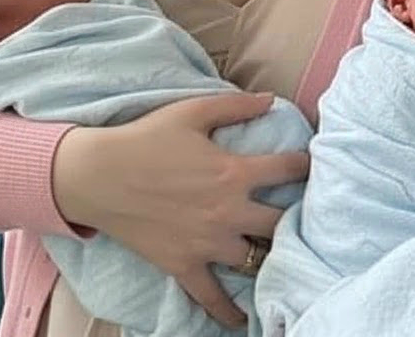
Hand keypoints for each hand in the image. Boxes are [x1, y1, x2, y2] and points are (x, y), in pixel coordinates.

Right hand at [53, 92, 308, 328]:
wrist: (99, 175)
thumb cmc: (148, 138)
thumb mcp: (194, 111)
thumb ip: (237, 106)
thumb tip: (271, 100)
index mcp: (234, 172)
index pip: (288, 170)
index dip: (307, 165)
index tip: (315, 166)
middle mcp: (228, 211)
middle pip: (281, 221)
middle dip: (297, 216)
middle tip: (305, 216)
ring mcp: (207, 243)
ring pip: (255, 259)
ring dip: (270, 256)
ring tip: (283, 255)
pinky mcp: (184, 266)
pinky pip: (212, 297)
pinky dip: (227, 312)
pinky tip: (242, 320)